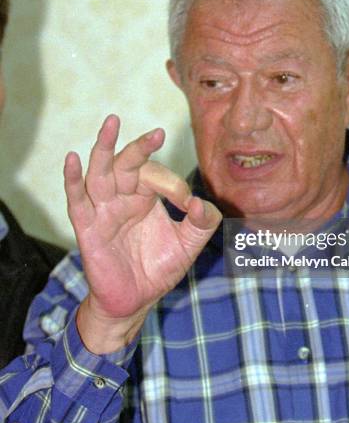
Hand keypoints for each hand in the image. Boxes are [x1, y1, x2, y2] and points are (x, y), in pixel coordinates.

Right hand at [64, 115, 220, 351]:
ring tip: (112, 122)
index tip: (188, 204)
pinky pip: (77, 200)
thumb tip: (200, 202)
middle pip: (127, 162)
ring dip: (104, 147)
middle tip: (157, 134)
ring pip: (100, 171)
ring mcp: (103, 209)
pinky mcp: (86, 227)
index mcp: (146, 195)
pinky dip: (72, 180)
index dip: (175, 185)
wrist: (135, 300)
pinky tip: (72, 159)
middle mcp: (123, 196)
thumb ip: (201, 223)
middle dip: (141, 147)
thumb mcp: (188, 244)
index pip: (157, 176)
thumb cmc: (158, 267)